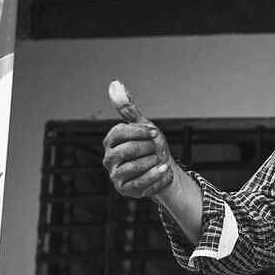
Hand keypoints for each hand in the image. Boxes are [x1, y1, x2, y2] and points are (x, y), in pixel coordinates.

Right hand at [102, 81, 174, 197]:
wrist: (165, 168)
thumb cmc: (152, 145)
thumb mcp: (144, 125)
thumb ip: (128, 108)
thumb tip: (114, 83)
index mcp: (111, 141)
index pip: (119, 132)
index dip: (140, 131)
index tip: (154, 132)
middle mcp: (109, 159)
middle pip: (127, 150)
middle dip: (149, 148)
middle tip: (156, 148)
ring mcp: (116, 176)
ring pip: (134, 168)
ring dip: (153, 162)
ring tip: (160, 160)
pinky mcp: (126, 191)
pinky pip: (142, 185)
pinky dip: (157, 177)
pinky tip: (165, 171)